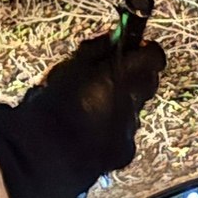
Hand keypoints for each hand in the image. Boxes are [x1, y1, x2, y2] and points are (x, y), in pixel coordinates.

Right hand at [23, 30, 166, 180]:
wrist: (43, 158)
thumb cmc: (50, 109)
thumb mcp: (69, 68)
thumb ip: (96, 51)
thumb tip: (113, 39)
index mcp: (121, 78)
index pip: (154, 56)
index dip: (144, 51)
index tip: (132, 48)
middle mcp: (134, 103)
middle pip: (149, 82)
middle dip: (135, 76)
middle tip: (111, 74)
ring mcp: (131, 129)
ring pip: (135, 107)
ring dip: (120, 103)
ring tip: (90, 107)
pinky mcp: (125, 151)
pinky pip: (125, 132)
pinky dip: (113, 128)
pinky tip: (90, 131)